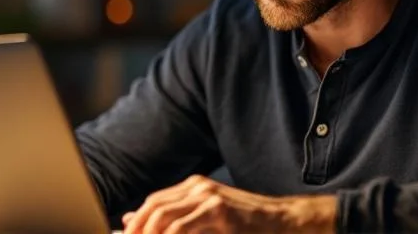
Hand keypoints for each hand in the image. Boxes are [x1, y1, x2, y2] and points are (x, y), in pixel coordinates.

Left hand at [121, 174, 336, 233]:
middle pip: (153, 207)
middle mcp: (198, 188)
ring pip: (163, 216)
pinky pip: (181, 227)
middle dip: (138, 230)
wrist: (283, 222)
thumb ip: (178, 219)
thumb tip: (134, 222)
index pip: (153, 202)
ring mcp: (209, 197)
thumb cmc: (248, 225)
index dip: (136, 223)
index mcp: (193, 188)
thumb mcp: (209, 220)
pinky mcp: (219, 211)